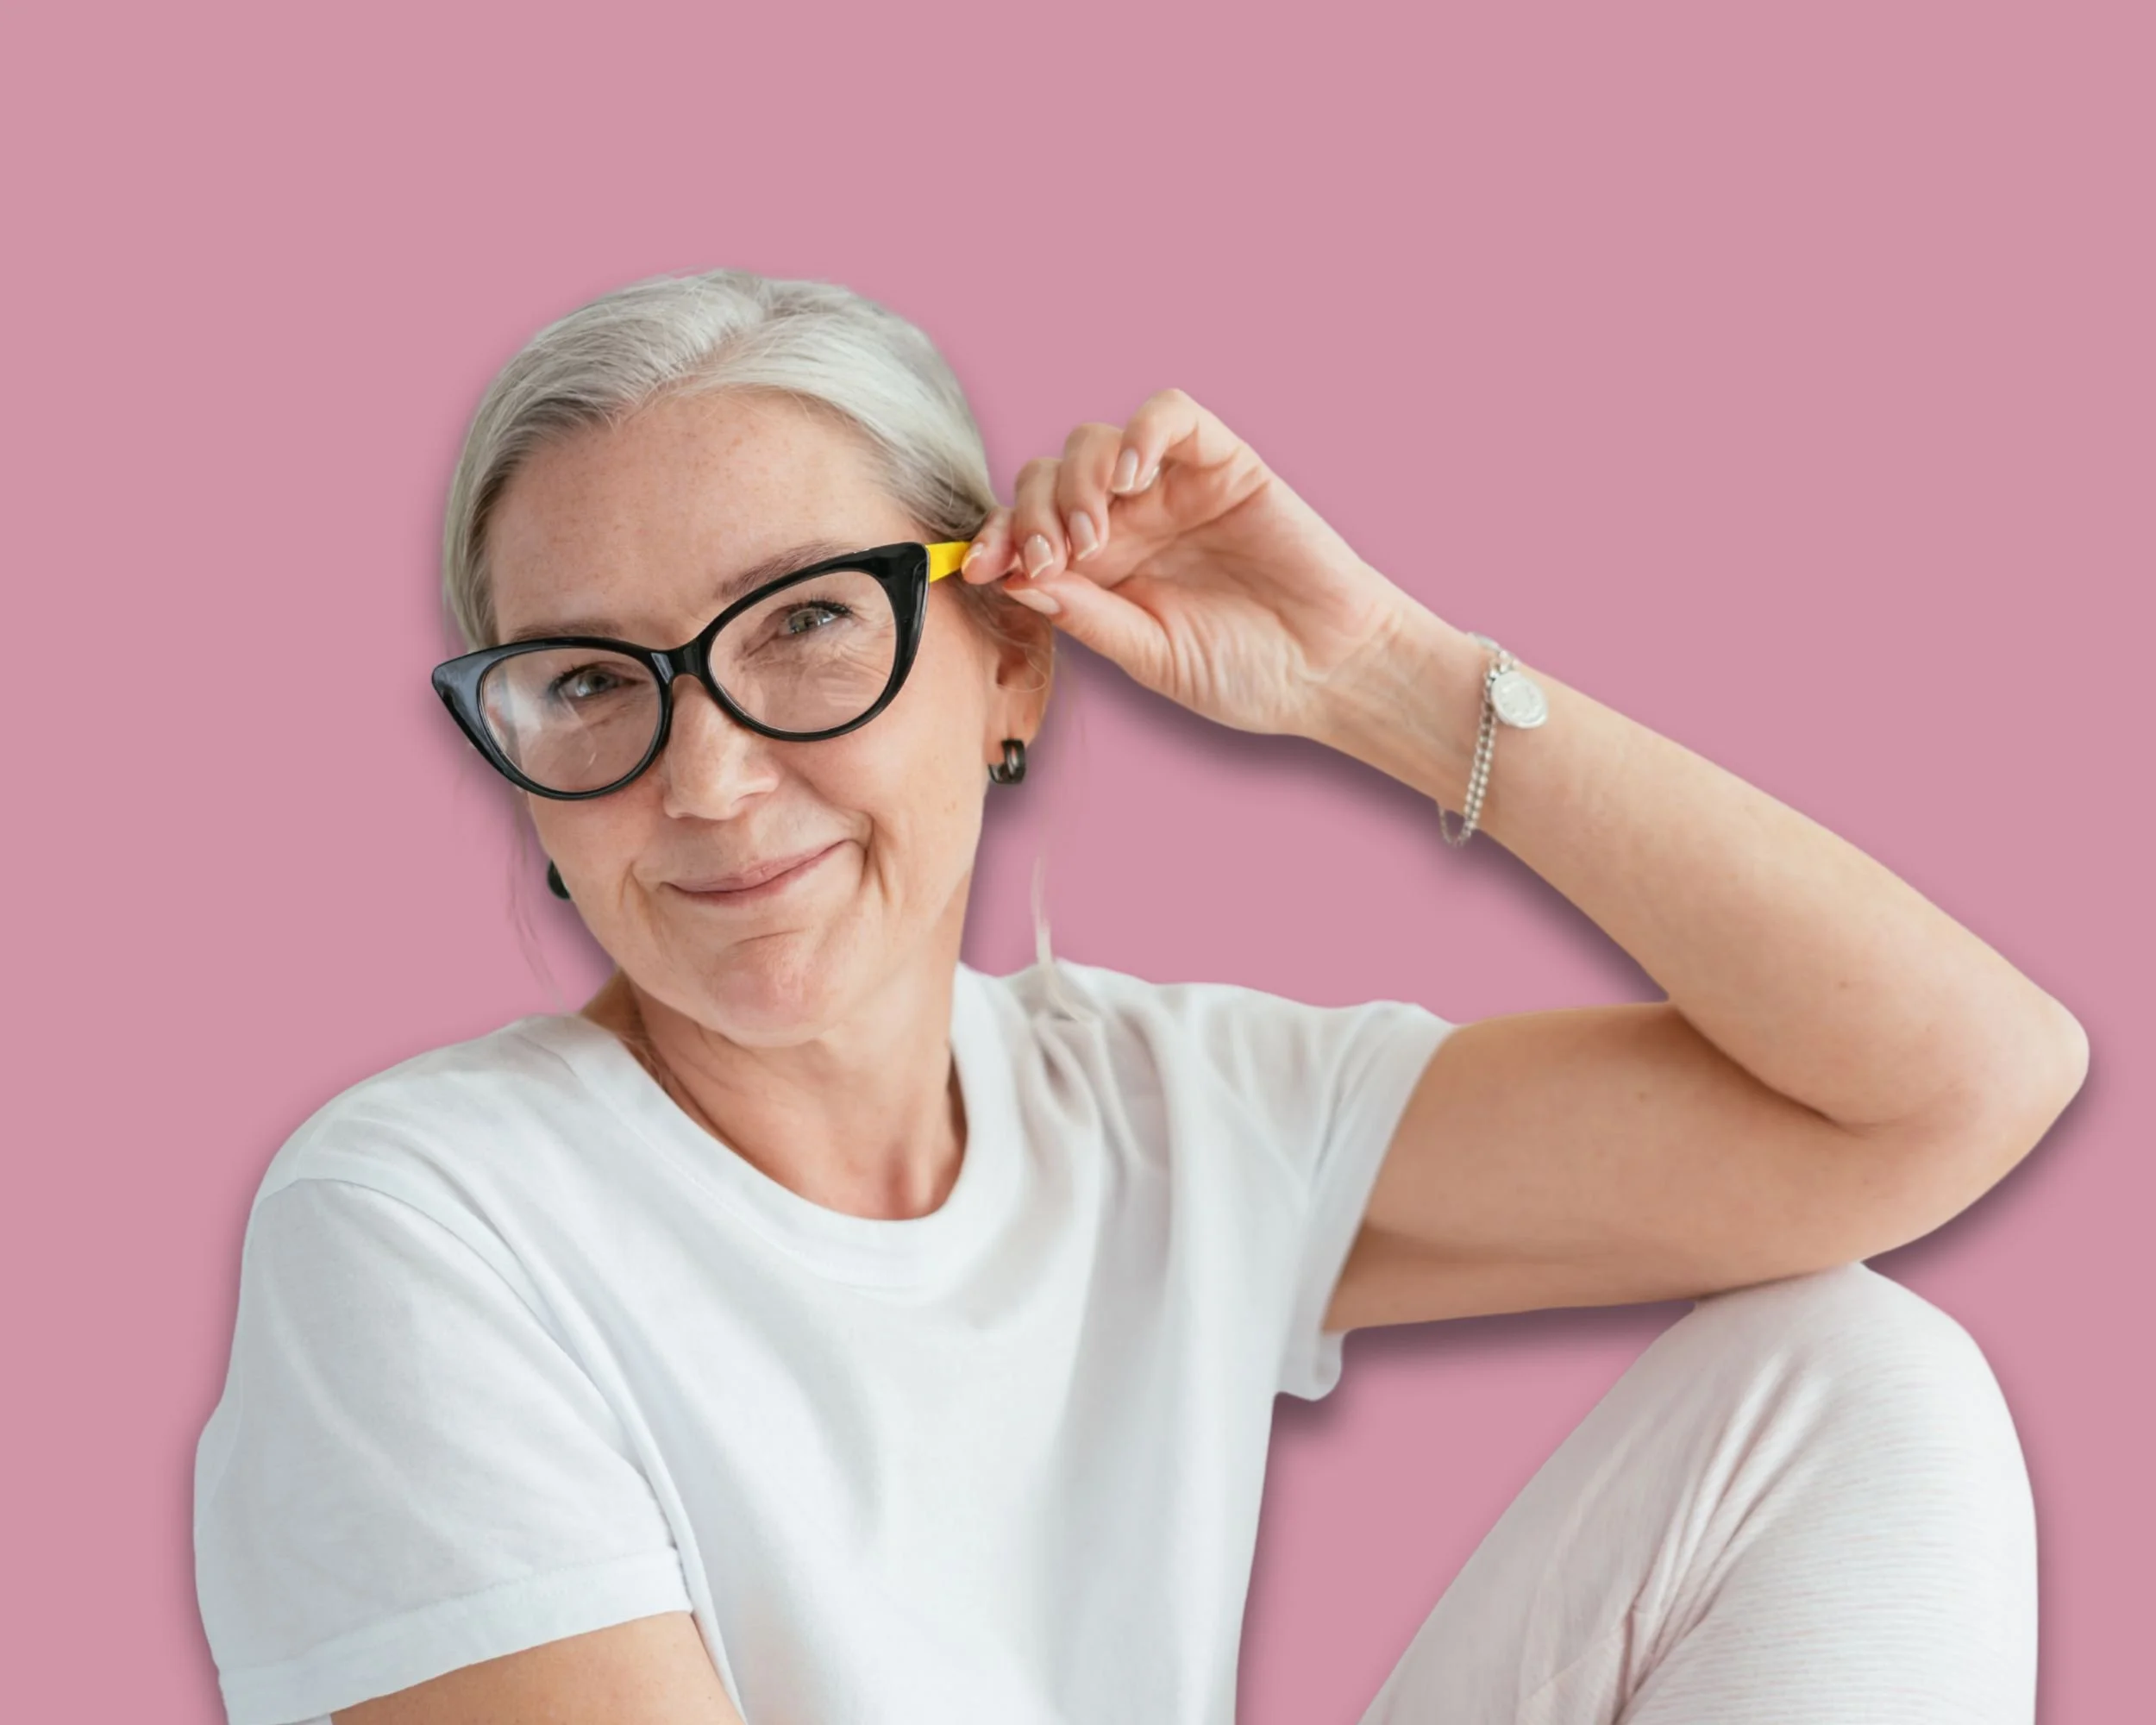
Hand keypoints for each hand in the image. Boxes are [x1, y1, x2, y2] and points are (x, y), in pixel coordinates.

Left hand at [961, 389, 1418, 739]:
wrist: (1329, 671)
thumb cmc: (1245, 673)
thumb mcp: (1149, 655)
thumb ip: (1086, 616)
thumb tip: (1013, 581)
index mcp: (1099, 572)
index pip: (1026, 532)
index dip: (995, 539)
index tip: (978, 568)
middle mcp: (1127, 522)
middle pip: (1045, 479)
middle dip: (1031, 516)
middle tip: (1052, 561)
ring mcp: (1171, 488)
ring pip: (1093, 443)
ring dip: (1077, 483)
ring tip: (1097, 536)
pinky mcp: (1222, 462)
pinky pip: (1170, 415)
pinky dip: (1142, 432)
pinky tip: (1133, 476)